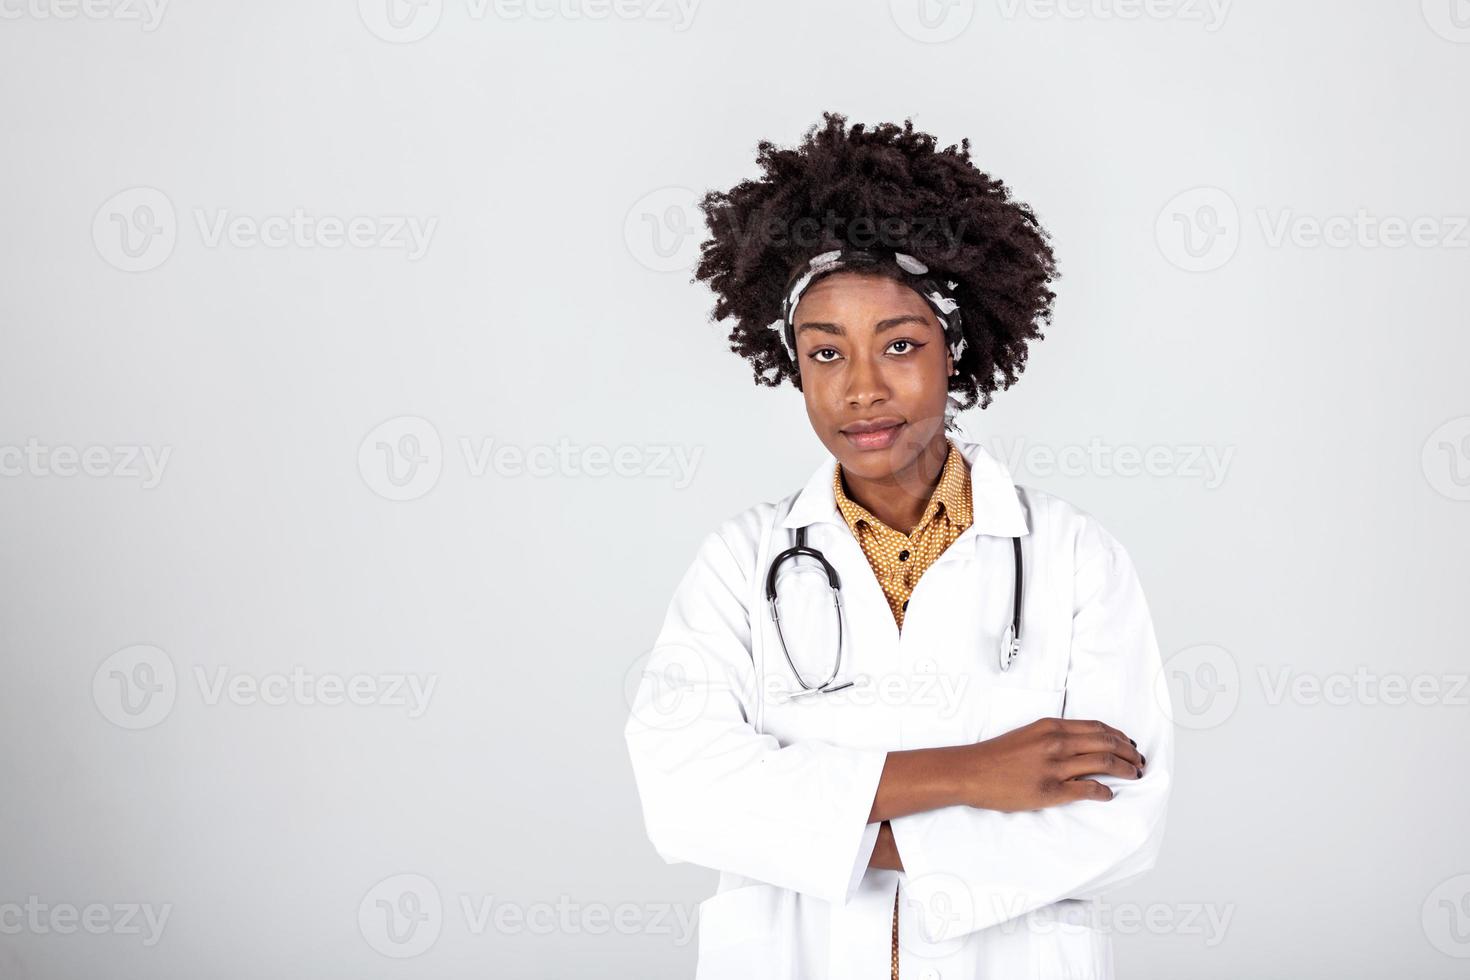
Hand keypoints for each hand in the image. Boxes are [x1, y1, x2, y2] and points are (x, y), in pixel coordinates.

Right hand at [955, 718, 1144, 811]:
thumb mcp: (1029, 734)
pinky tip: (1109, 794)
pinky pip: (1088, 789)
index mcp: (1052, 727)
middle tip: (1140, 762)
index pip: (1098, 727)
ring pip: (1104, 763)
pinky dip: (1105, 791)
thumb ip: (1055, 736)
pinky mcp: (1051, 790)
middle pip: (1107, 743)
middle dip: (1130, 753)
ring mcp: (1055, 767)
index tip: (1130, 744)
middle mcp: (1057, 743)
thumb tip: (1081, 743)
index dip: (1120, 736)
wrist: (971, 771)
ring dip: (1125, 770)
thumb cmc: (997, 755)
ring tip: (1134, 775)